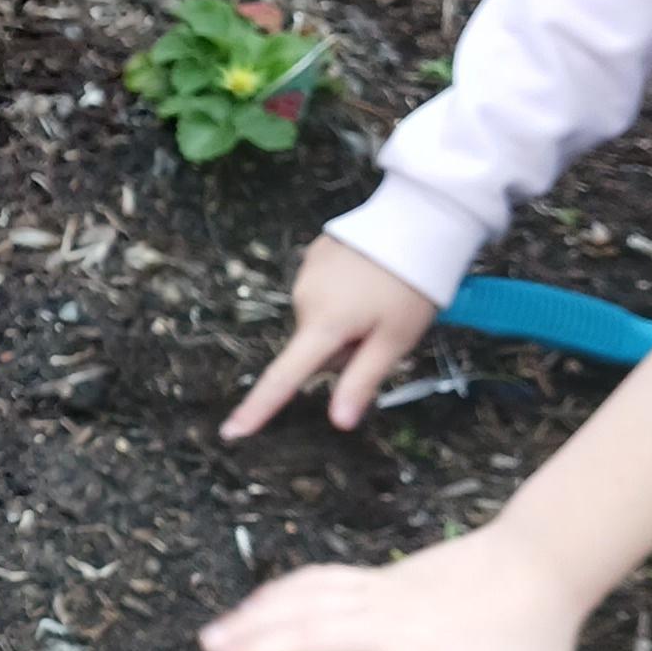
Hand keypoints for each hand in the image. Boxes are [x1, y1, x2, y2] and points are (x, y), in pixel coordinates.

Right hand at [198, 521, 585, 650]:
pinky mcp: (374, 577)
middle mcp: (390, 627)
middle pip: (312, 640)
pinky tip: (247, 609)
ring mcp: (378, 597)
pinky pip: (315, 581)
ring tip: (209, 644)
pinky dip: (275, 593)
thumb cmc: (532, 634)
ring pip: (303, 605)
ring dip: (252, 622)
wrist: (539, 560)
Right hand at [224, 234, 439, 438]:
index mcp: (324, 325)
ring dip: (345, 317)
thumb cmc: (413, 285)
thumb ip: (362, 380)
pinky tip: (370, 275)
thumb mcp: (396, 339)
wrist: (419, 218)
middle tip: (384, 327)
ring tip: (382, 295)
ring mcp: (306, 273)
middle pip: (315, 345)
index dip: (259, 408)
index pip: (284, 377)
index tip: (232, 432)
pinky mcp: (314, 253)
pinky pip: (323, 289)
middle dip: (343, 346)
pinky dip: (343, 291)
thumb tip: (339, 422)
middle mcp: (304, 299)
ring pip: (320, 317)